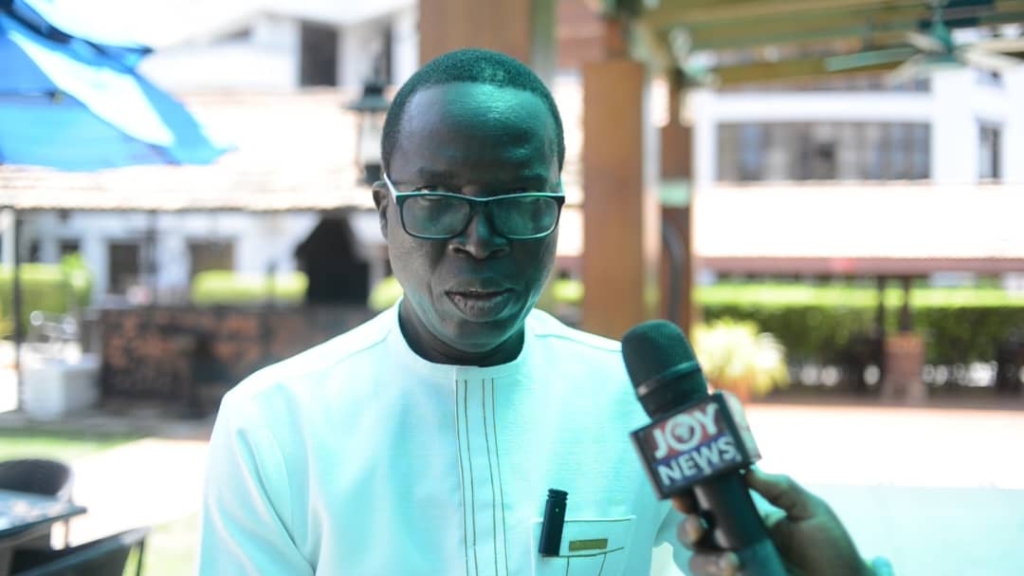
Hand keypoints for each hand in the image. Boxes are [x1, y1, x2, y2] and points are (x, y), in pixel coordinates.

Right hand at [673, 468, 870, 575]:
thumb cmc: (832, 550)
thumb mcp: (810, 511)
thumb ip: (781, 488)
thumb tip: (748, 470)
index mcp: (745, 517)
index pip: (708, 503)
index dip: (689, 495)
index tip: (685, 492)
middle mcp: (735, 542)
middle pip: (693, 532)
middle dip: (687, 527)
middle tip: (699, 525)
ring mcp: (736, 567)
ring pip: (697, 561)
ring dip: (705, 559)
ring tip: (730, 562)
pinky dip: (716, 573)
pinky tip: (735, 571)